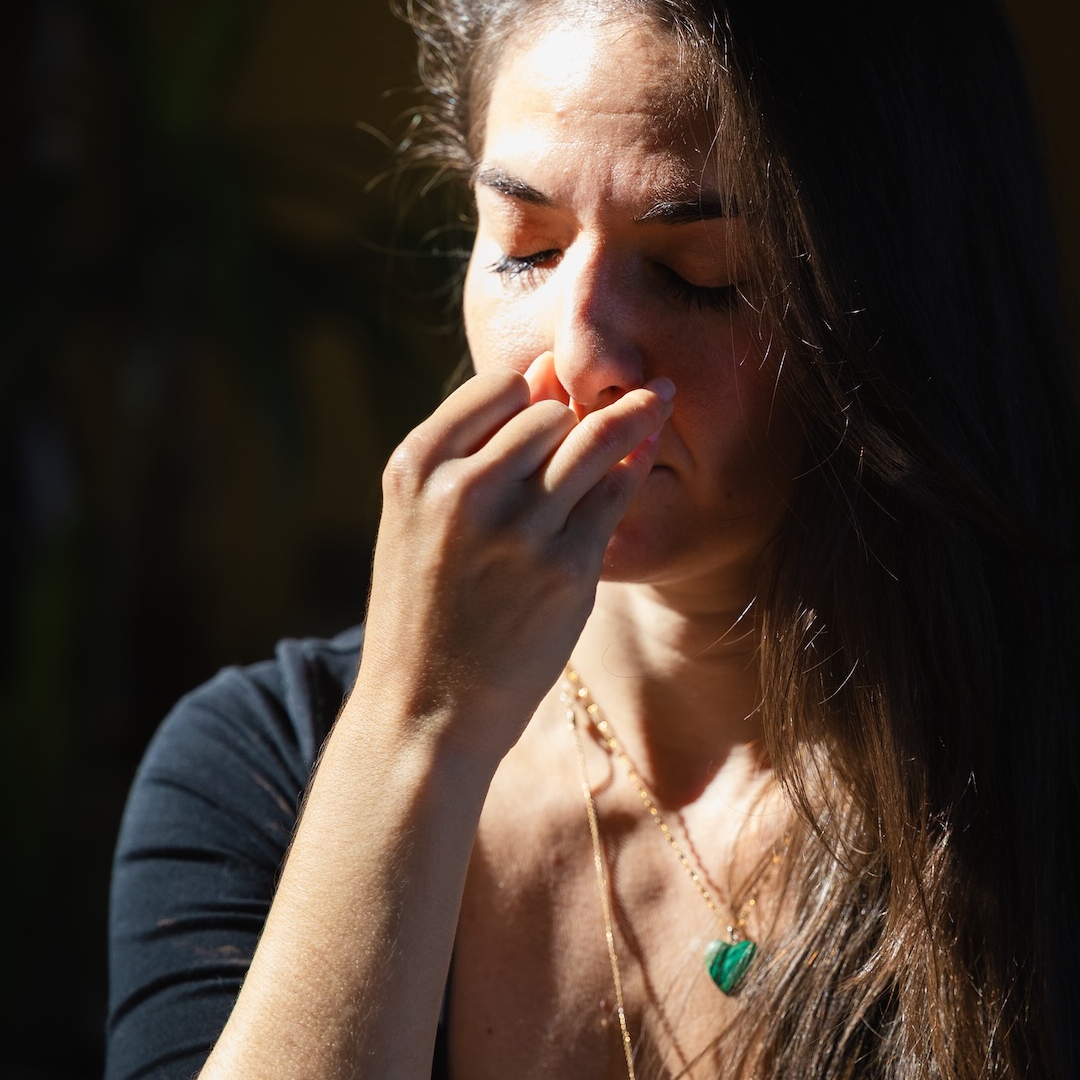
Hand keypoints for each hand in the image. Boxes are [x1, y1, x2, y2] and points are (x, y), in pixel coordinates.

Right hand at [350, 358, 674, 762]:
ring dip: (632, 416)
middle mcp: (465, 489)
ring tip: (662, 396)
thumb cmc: (427, 606)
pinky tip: (645, 456)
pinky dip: (634, 470)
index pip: (499, 387)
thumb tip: (543, 371)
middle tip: (606, 411)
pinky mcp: (569, 568)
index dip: (534, 388)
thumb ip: (472, 447)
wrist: (426, 708)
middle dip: (578, 413)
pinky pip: (617, 493)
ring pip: (594, 441)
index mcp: (417, 467)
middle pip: (551, 412)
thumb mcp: (419, 517)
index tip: (555, 396)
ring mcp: (521, 529)